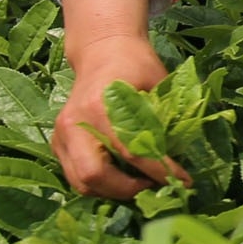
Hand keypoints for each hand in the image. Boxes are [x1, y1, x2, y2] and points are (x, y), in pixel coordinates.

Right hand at [51, 0, 180, 199]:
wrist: (103, 51)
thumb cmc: (135, 64)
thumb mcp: (158, 83)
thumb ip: (165, 118)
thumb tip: (184, 155)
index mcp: (100, 106)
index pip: (130, 151)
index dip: (158, 170)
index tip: (183, 181)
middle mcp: (74, 124)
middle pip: (93, 176)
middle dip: (126, 189)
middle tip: (154, 186)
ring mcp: (61, 135)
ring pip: (80, 182)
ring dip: (112, 191)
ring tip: (142, 184)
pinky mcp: (58, 143)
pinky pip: (75, 175)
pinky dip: (100, 184)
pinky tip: (123, 177)